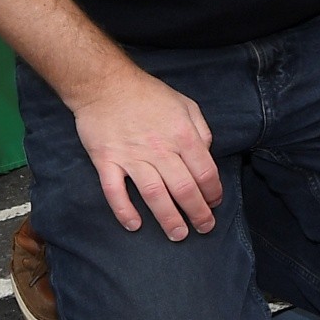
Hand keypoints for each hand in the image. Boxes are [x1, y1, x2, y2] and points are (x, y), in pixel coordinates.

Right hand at [71, 66, 221, 239]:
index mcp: (182, 135)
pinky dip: (124, 211)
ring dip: (168, 219)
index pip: (205, 172)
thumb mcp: (185, 104)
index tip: (215, 203)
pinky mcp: (106, 161)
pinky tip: (134, 225)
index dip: (213, 192)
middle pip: (184, 189)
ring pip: (154, 195)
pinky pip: (115, 192)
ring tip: (178, 235)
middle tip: (204, 228)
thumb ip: (201, 130)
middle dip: (198, 213)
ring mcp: (131, 157)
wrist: (105, 84)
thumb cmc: (148, 94)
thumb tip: (207, 154)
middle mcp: (159, 149)